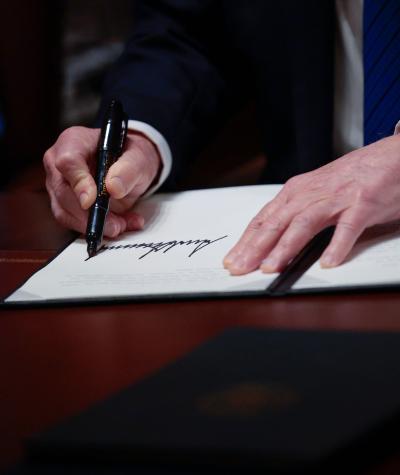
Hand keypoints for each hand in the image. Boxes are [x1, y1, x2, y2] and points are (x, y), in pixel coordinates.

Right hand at [43, 126, 160, 236]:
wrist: (131, 167)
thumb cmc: (130, 156)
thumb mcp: (139, 158)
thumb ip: (128, 169)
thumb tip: (113, 188)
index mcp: (74, 142)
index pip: (67, 162)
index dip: (78, 183)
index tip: (92, 201)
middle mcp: (58, 163)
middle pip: (63, 192)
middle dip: (89, 214)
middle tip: (115, 225)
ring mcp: (58, 185)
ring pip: (65, 212)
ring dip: (94, 225)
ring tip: (122, 225)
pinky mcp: (64, 205)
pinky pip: (74, 222)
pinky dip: (97, 228)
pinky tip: (119, 225)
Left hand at [224, 135, 399, 274]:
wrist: (391, 156)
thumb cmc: (352, 177)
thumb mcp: (315, 193)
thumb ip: (295, 214)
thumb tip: (271, 240)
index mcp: (297, 192)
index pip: (264, 219)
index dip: (246, 241)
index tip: (232, 260)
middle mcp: (311, 193)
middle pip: (276, 222)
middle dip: (255, 248)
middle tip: (240, 268)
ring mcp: (336, 198)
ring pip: (304, 223)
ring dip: (285, 247)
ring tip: (271, 267)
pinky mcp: (362, 204)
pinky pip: (347, 227)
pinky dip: (336, 245)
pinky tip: (327, 262)